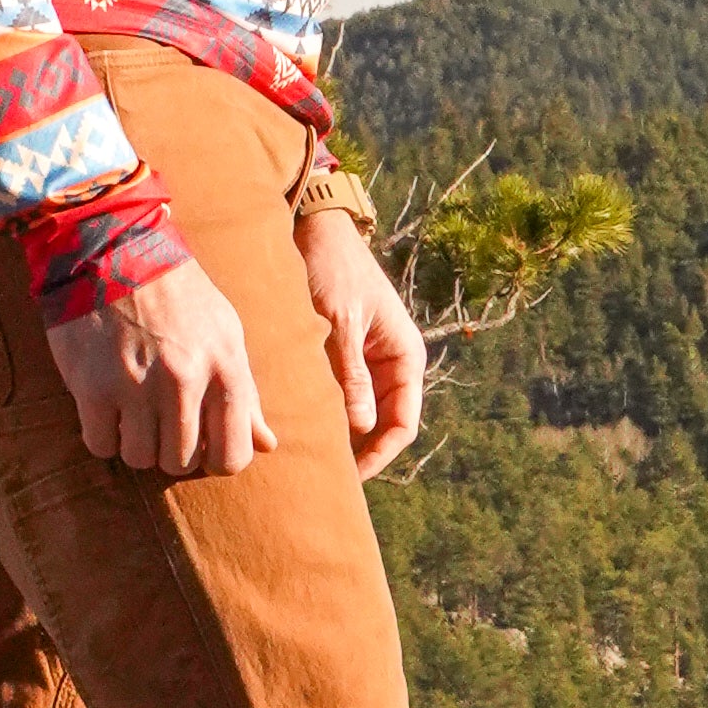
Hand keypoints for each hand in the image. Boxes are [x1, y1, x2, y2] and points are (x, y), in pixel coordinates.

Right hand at [48, 253, 275, 477]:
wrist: (112, 248)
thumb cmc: (177, 294)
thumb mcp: (224, 333)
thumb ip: (245, 392)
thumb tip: (267, 444)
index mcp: (224, 368)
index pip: (232, 456)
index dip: (215, 460)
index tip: (201, 444)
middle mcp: (184, 381)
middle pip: (181, 463)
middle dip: (170, 450)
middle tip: (159, 420)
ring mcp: (136, 386)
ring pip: (139, 458)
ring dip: (134, 443)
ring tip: (131, 411)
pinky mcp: (92, 387)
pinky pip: (100, 445)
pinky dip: (102, 435)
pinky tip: (105, 407)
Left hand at [298, 193, 428, 474]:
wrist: (315, 229)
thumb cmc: (332, 269)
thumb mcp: (339, 323)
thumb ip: (351, 375)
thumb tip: (361, 429)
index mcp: (406, 356)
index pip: (402, 425)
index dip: (378, 456)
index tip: (346, 477)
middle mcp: (394, 364)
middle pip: (383, 427)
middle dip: (358, 452)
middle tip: (321, 477)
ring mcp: (371, 362)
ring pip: (361, 416)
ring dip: (340, 435)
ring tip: (308, 458)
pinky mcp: (347, 356)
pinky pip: (343, 396)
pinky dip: (326, 413)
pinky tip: (301, 427)